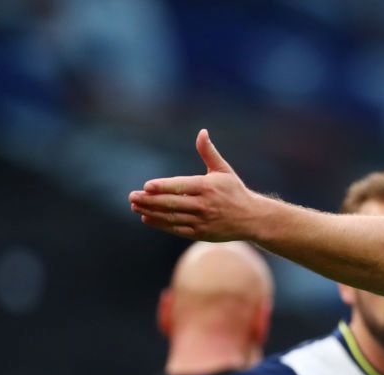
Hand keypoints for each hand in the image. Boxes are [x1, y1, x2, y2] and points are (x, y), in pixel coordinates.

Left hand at [129, 129, 267, 241]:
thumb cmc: (235, 191)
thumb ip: (208, 152)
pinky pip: (176, 229)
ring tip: (135, 206)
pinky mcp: (200, 233)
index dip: (163, 186)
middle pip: (172, 203)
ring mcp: (202, 220)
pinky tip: (147, 218)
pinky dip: (160, 224)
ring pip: (171, 217)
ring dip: (151, 212)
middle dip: (150, 200)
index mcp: (208, 187)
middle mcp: (204, 204)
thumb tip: (202, 132)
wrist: (252, 218)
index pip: (181, 186)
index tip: (146, 186)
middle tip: (132, 196)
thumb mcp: (224, 170)